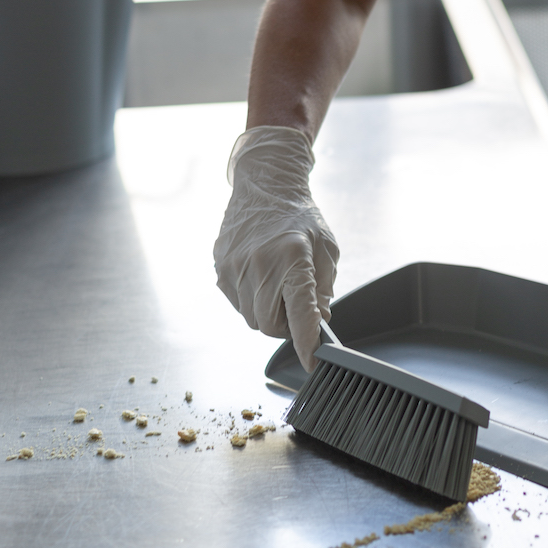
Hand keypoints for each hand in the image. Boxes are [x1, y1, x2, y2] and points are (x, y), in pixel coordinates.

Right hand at [214, 126, 339, 370]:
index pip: (300, 313)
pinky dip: (251, 300)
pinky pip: (237, 304)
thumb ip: (325, 289)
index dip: (306, 343)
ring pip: (252, 318)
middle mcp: (259, 264)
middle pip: (270, 325)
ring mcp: (234, 267)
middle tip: (297, 306)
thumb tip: (319, 322)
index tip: (312, 363)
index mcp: (292, 258)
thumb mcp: (327, 249)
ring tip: (278, 284)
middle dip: (286, 326)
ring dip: (268, 312)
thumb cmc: (301, 216)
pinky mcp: (220, 268)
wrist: (264, 184)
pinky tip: (261, 277)